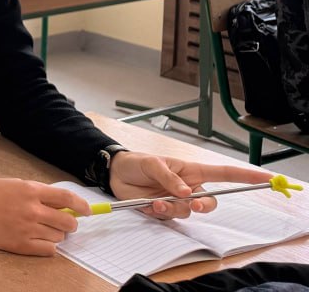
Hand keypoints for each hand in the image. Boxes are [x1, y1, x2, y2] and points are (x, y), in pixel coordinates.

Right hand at [0, 177, 87, 255]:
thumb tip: (61, 203)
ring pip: (59, 237)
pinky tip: (38, 240)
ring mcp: (27, 228)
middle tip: (63, 223)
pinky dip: (48, 246)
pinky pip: (49, 250)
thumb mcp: (14, 184)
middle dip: (70, 223)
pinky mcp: (21, 245)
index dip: (82, 205)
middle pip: (68, 221)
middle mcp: (32, 209)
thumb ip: (38, 193)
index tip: (87, 210)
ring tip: (41, 229)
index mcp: (31, 190)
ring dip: (55, 234)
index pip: (67, 198)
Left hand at [109, 151, 272, 218]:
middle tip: (194, 204)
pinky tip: (148, 204)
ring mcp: (177, 201)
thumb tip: (186, 192)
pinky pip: (169, 218)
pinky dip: (159, 212)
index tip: (265, 178)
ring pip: (187, 212)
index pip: (223, 174)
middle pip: (210, 202)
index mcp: (191, 171)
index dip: (244, 177)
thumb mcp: (152, 163)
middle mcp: (188, 188)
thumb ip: (169, 176)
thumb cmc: (137, 162)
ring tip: (155, 201)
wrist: (115, 173)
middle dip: (204, 206)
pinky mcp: (164, 211)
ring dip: (172, 208)